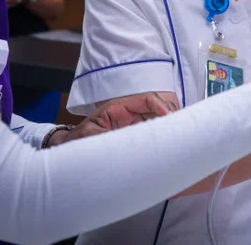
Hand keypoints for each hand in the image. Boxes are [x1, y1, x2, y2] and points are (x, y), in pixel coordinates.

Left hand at [49, 92, 176, 145]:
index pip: (147, 99)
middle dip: (171, 115)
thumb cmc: (77, 142)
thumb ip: (106, 139)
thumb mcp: (89, 138)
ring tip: (178, 139)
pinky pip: (156, 132)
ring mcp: (135, 124)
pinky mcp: (137, 137)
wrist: (70, 150)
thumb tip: (127, 144)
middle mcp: (130, 114)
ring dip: (170, 126)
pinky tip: (171, 145)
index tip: (169, 118)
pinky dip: (165, 137)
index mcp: (118, 108)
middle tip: (180, 129)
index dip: (160, 106)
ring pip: (160, 119)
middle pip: (159, 107)